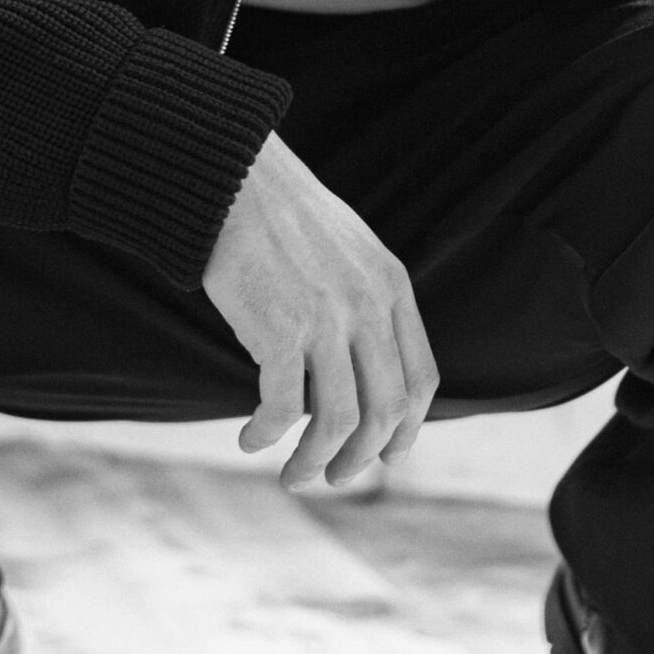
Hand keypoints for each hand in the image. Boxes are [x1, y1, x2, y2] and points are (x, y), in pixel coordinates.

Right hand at [202, 132, 439, 489]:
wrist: (232, 176)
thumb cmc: (280, 215)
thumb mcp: (350, 249)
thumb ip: (368, 300)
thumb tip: (365, 364)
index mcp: (392, 287)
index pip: (421, 381)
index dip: (407, 430)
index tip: (385, 456)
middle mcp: (369, 306)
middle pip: (385, 411)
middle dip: (361, 459)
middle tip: (332, 477)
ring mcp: (327, 319)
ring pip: (338, 422)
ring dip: (313, 462)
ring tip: (292, 476)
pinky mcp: (280, 329)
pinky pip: (283, 407)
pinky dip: (267, 435)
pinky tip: (249, 439)